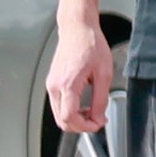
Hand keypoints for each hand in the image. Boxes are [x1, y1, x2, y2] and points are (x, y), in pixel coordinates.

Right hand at [45, 15, 113, 137]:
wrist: (77, 29)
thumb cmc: (90, 45)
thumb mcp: (104, 73)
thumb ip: (101, 99)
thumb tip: (98, 117)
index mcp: (67, 84)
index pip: (69, 117)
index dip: (85, 127)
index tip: (98, 124)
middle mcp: (54, 86)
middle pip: (61, 120)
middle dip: (80, 125)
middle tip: (97, 120)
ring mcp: (50, 85)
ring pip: (58, 114)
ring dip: (75, 118)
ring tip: (93, 111)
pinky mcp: (52, 83)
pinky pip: (58, 104)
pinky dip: (70, 110)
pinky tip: (83, 104)